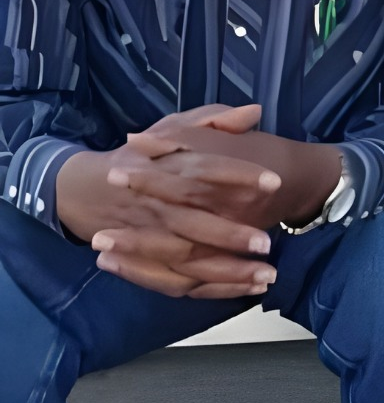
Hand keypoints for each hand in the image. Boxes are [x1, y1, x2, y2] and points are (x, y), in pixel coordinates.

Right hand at [56, 105, 277, 298]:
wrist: (89, 191)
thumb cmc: (141, 156)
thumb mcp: (172, 128)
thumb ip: (213, 120)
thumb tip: (254, 112)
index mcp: (164, 167)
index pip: (203, 169)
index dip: (238, 174)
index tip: (274, 181)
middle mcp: (156, 206)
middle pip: (193, 224)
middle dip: (230, 236)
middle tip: (267, 244)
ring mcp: (152, 240)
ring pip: (189, 261)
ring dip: (227, 272)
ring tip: (267, 277)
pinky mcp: (151, 265)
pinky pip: (181, 284)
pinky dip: (215, 290)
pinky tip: (249, 290)